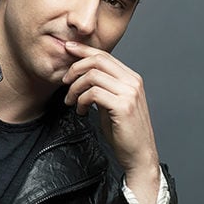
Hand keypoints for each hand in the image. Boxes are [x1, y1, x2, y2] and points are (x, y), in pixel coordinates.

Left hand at [61, 41, 160, 203]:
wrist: (139, 155)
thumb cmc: (123, 131)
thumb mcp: (112, 102)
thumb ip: (103, 86)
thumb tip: (82, 74)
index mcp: (131, 78)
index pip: (104, 55)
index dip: (83, 50)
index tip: (67, 48)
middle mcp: (133, 82)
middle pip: (98, 60)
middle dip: (75, 67)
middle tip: (64, 81)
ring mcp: (129, 93)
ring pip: (92, 76)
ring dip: (75, 88)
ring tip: (71, 101)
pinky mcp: (123, 106)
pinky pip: (93, 93)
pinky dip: (81, 100)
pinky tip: (80, 111)